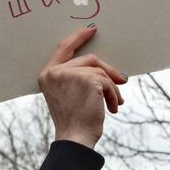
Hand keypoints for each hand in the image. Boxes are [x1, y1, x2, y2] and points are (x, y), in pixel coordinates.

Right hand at [38, 26, 127, 148]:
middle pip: (88, 59)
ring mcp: (70, 74)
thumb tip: (110, 71)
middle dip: (107, 70)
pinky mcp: (86, 79)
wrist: (75, 139)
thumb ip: (78, 77)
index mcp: (46, 75)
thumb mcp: (69, 95)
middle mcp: (55, 72)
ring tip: (114, 103)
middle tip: (122, 80)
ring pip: (100, 71)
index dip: (78, 37)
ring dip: (111, 87)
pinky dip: (113, 94)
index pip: (63, 48)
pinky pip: (107, 81)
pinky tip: (112, 108)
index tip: (92, 30)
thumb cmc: (74, 122)